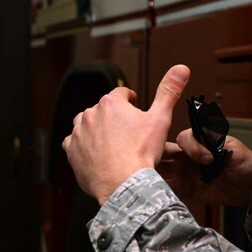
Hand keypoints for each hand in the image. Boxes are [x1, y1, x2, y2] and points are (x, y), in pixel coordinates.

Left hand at [63, 64, 190, 202]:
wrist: (123, 183)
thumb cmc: (141, 153)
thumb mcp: (160, 119)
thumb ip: (168, 91)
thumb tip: (180, 68)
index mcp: (111, 103)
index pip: (121, 93)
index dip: (129, 98)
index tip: (133, 103)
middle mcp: (91, 114)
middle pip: (103, 109)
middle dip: (113, 116)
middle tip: (125, 129)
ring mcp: (78, 133)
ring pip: (86, 124)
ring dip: (95, 128)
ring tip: (109, 140)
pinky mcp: (71, 151)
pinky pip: (73, 143)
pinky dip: (81, 145)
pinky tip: (93, 152)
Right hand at [157, 131, 251, 209]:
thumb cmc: (247, 164)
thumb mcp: (235, 149)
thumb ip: (217, 141)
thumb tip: (202, 134)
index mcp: (200, 142)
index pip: (184, 138)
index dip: (191, 147)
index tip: (207, 159)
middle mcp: (188, 156)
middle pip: (165, 151)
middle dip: (156, 153)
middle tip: (156, 160)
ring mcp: (185, 173)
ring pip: (162, 169)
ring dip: (155, 171)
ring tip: (151, 176)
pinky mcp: (186, 189)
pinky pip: (169, 188)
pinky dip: (161, 188)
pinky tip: (158, 190)